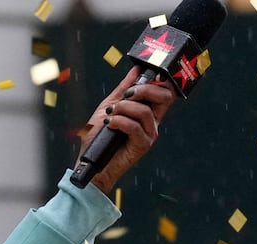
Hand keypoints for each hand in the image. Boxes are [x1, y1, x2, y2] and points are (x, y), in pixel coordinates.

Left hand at [74, 71, 175, 195]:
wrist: (91, 159)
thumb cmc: (99, 135)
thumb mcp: (110, 105)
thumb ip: (124, 88)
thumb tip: (136, 70)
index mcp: (147, 110)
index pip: (164, 91)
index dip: (158, 79)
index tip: (143, 74)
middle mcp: (152, 121)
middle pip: (165, 97)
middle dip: (145, 89)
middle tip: (127, 94)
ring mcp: (149, 133)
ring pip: (144, 111)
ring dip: (124, 108)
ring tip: (111, 114)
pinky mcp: (143, 145)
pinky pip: (135, 127)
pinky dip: (119, 121)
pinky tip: (110, 124)